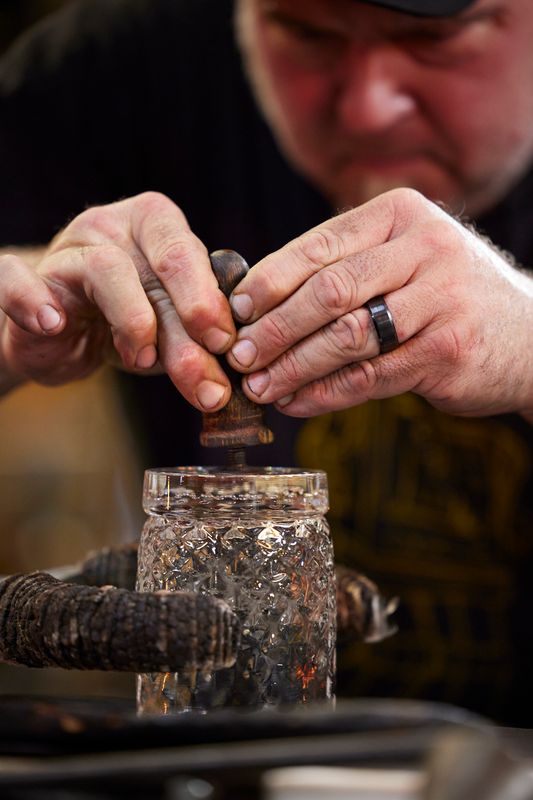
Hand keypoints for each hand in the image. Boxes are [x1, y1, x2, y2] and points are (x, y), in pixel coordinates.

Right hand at [0, 192, 235, 409]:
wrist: (58, 335)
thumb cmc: (122, 324)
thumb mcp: (167, 332)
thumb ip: (194, 345)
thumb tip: (224, 386)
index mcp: (156, 229)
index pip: (188, 251)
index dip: (209, 297)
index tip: (225, 342)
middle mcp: (114, 228)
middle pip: (161, 258)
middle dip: (191, 308)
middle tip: (209, 349)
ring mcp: (68, 250)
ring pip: (106, 269)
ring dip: (134, 320)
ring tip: (141, 360)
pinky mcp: (26, 280)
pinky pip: (18, 280)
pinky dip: (33, 301)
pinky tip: (53, 325)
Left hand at [226, 188, 532, 420]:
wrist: (527, 335)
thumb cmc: (446, 296)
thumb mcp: (405, 259)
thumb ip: (347, 267)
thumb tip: (259, 298)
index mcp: (401, 215)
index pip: (319, 245)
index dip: (269, 280)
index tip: (235, 309)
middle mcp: (425, 248)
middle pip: (329, 290)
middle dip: (275, 328)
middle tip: (240, 355)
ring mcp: (441, 300)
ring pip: (346, 337)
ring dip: (294, 367)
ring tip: (261, 386)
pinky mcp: (448, 351)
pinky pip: (370, 377)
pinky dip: (326, 394)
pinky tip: (297, 403)